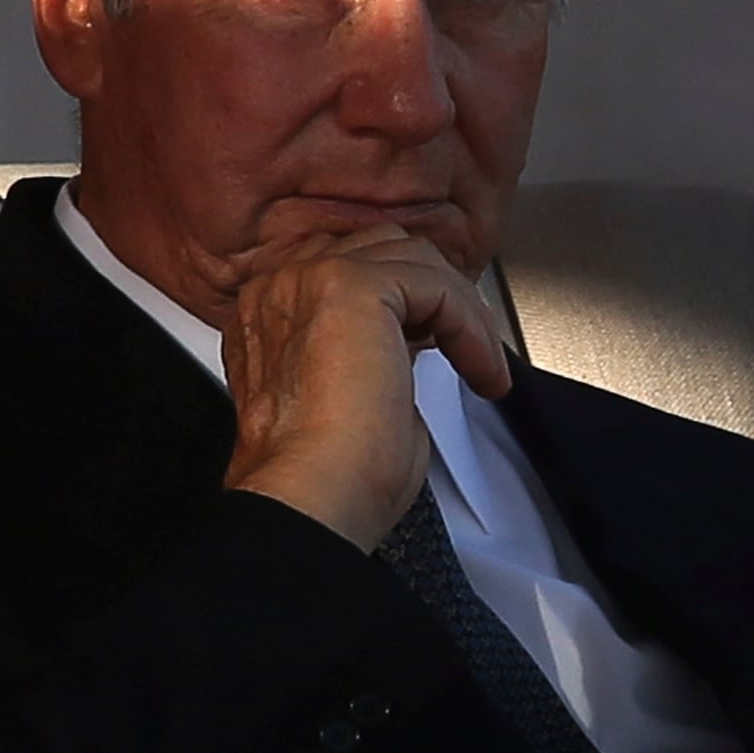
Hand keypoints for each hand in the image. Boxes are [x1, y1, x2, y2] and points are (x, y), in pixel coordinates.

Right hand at [221, 225, 512, 552]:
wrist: (311, 501)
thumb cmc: (328, 478)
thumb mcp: (353, 400)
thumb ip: (372, 356)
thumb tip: (409, 349)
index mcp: (271, 313)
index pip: (353, 268)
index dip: (410, 301)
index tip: (443, 343)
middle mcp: (282, 288)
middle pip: (384, 251)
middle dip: (439, 295)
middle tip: (471, 347)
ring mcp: (311, 280)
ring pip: (414, 260)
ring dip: (462, 312)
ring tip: (482, 363)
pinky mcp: (351, 287)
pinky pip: (436, 284)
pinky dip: (470, 326)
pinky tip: (480, 367)